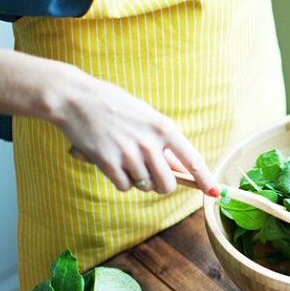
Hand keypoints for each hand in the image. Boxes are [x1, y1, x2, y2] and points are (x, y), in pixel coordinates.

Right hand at [53, 69, 217, 194]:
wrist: (74, 97)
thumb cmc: (113, 106)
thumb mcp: (146, 117)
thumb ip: (164, 143)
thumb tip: (181, 171)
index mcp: (163, 127)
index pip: (191, 159)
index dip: (205, 178)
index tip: (215, 193)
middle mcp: (149, 142)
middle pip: (167, 184)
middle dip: (160, 185)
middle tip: (150, 173)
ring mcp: (129, 154)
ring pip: (145, 186)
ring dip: (138, 180)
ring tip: (124, 159)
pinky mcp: (108, 162)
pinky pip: (125, 187)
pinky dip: (120, 181)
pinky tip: (112, 162)